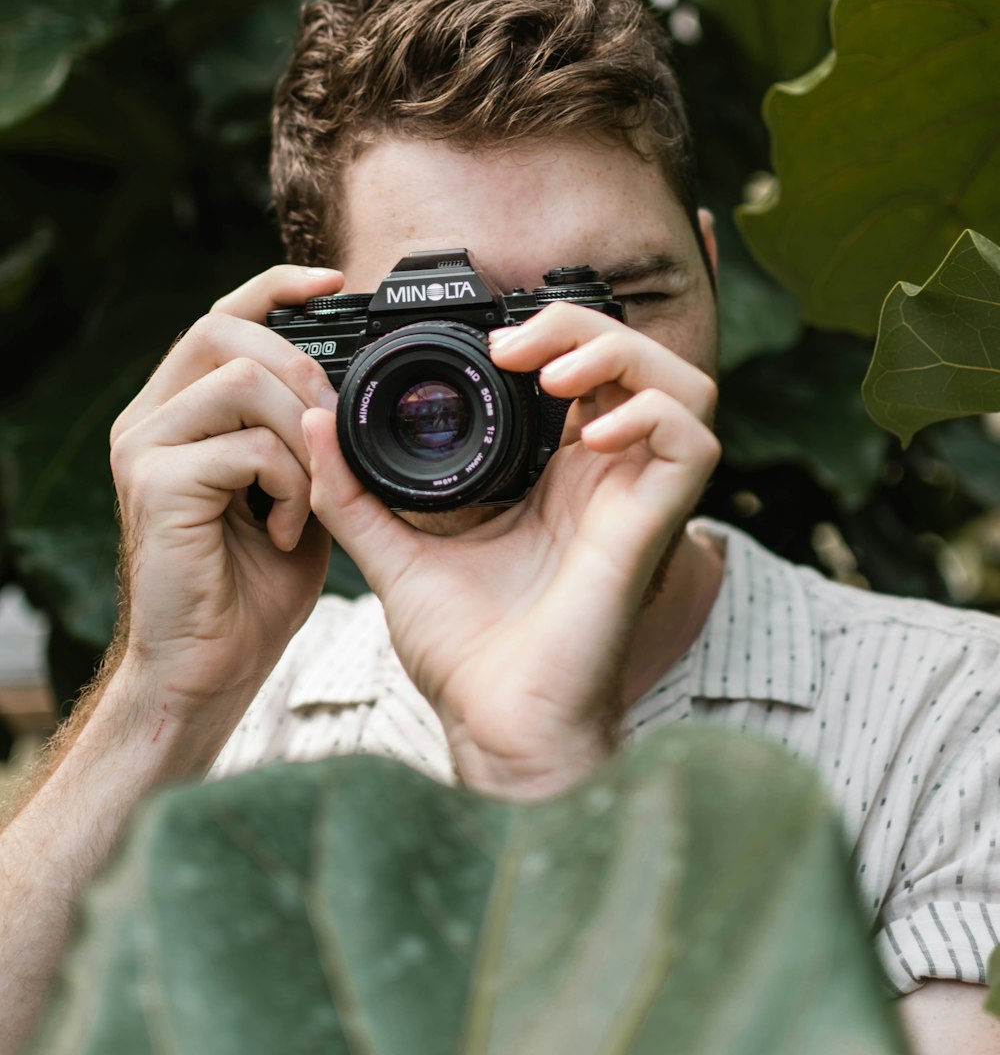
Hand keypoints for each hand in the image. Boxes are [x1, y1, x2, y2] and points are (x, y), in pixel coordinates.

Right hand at [107, 265, 342, 724]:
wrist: (208, 669)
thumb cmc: (251, 588)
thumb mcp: (295, 494)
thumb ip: (309, 439)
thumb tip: (350, 390)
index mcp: (180, 412)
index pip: (221, 317)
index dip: (276, 288)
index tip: (337, 285)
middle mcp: (150, 419)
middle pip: (223, 329)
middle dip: (300, 367)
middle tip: (333, 432)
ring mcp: (143, 448)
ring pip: (240, 382)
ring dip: (300, 437)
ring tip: (310, 501)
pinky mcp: (154, 485)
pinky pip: (245, 447)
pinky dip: (288, 486)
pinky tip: (287, 533)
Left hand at [302, 300, 719, 797]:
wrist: (495, 726)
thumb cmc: (465, 655)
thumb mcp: (395, 551)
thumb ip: (354, 490)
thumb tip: (312, 422)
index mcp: (558, 477)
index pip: (585, 372)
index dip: (553, 336)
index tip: (488, 345)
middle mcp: (605, 480)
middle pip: (638, 360)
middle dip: (583, 329)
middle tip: (514, 348)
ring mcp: (635, 500)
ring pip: (682, 385)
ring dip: (623, 357)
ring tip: (555, 375)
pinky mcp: (654, 527)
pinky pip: (691, 444)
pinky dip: (650, 417)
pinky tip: (590, 436)